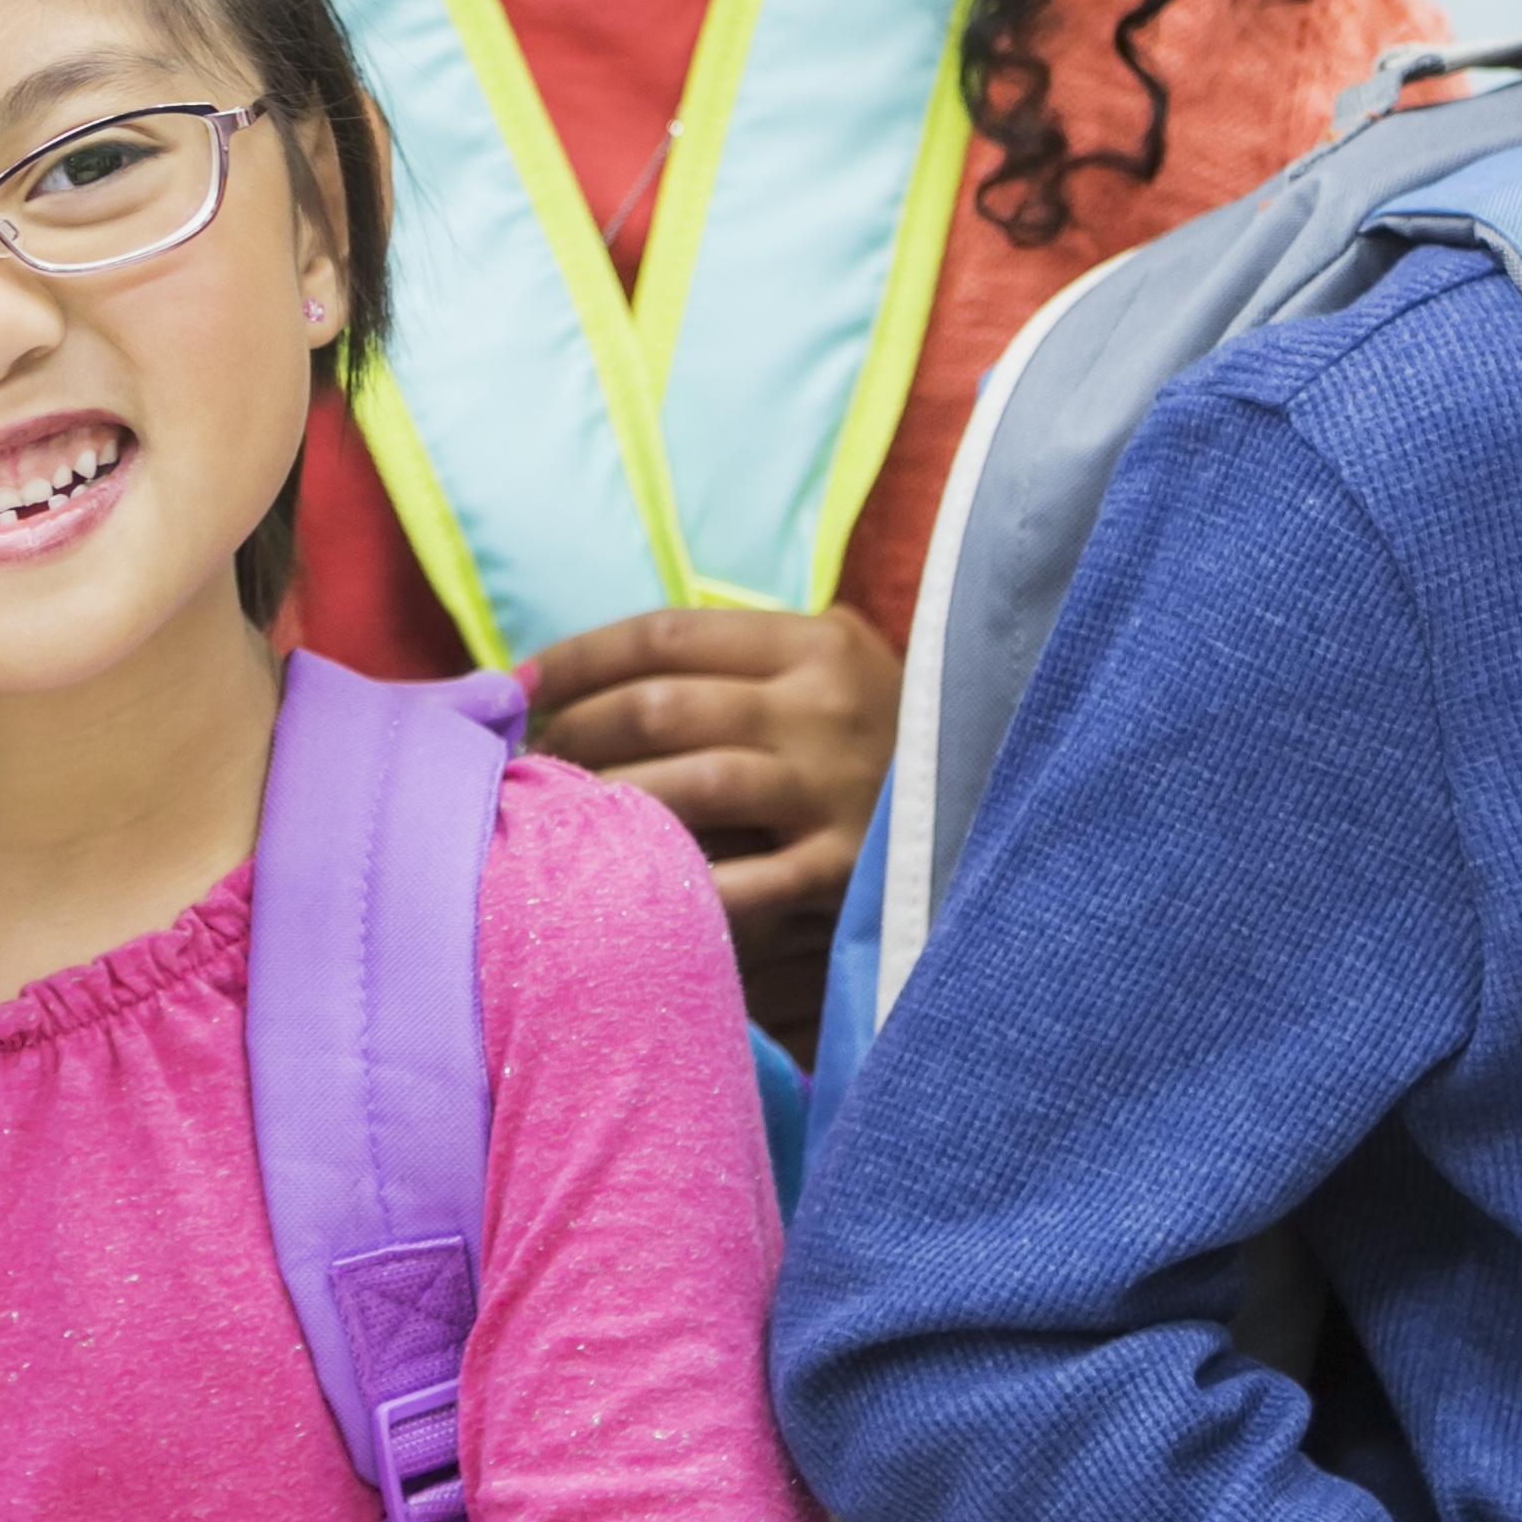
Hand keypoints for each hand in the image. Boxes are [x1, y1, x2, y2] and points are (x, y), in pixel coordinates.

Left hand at [520, 602, 898, 993]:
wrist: (1001, 809)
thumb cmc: (891, 739)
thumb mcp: (842, 666)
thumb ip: (752, 657)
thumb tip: (611, 670)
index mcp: (815, 643)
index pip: (666, 634)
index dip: (579, 657)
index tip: (520, 684)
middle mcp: (822, 707)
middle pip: (658, 708)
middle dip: (574, 733)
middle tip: (526, 762)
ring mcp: (833, 790)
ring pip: (682, 785)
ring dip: (602, 802)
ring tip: (554, 818)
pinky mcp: (842, 872)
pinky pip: (736, 882)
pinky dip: (671, 882)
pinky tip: (621, 887)